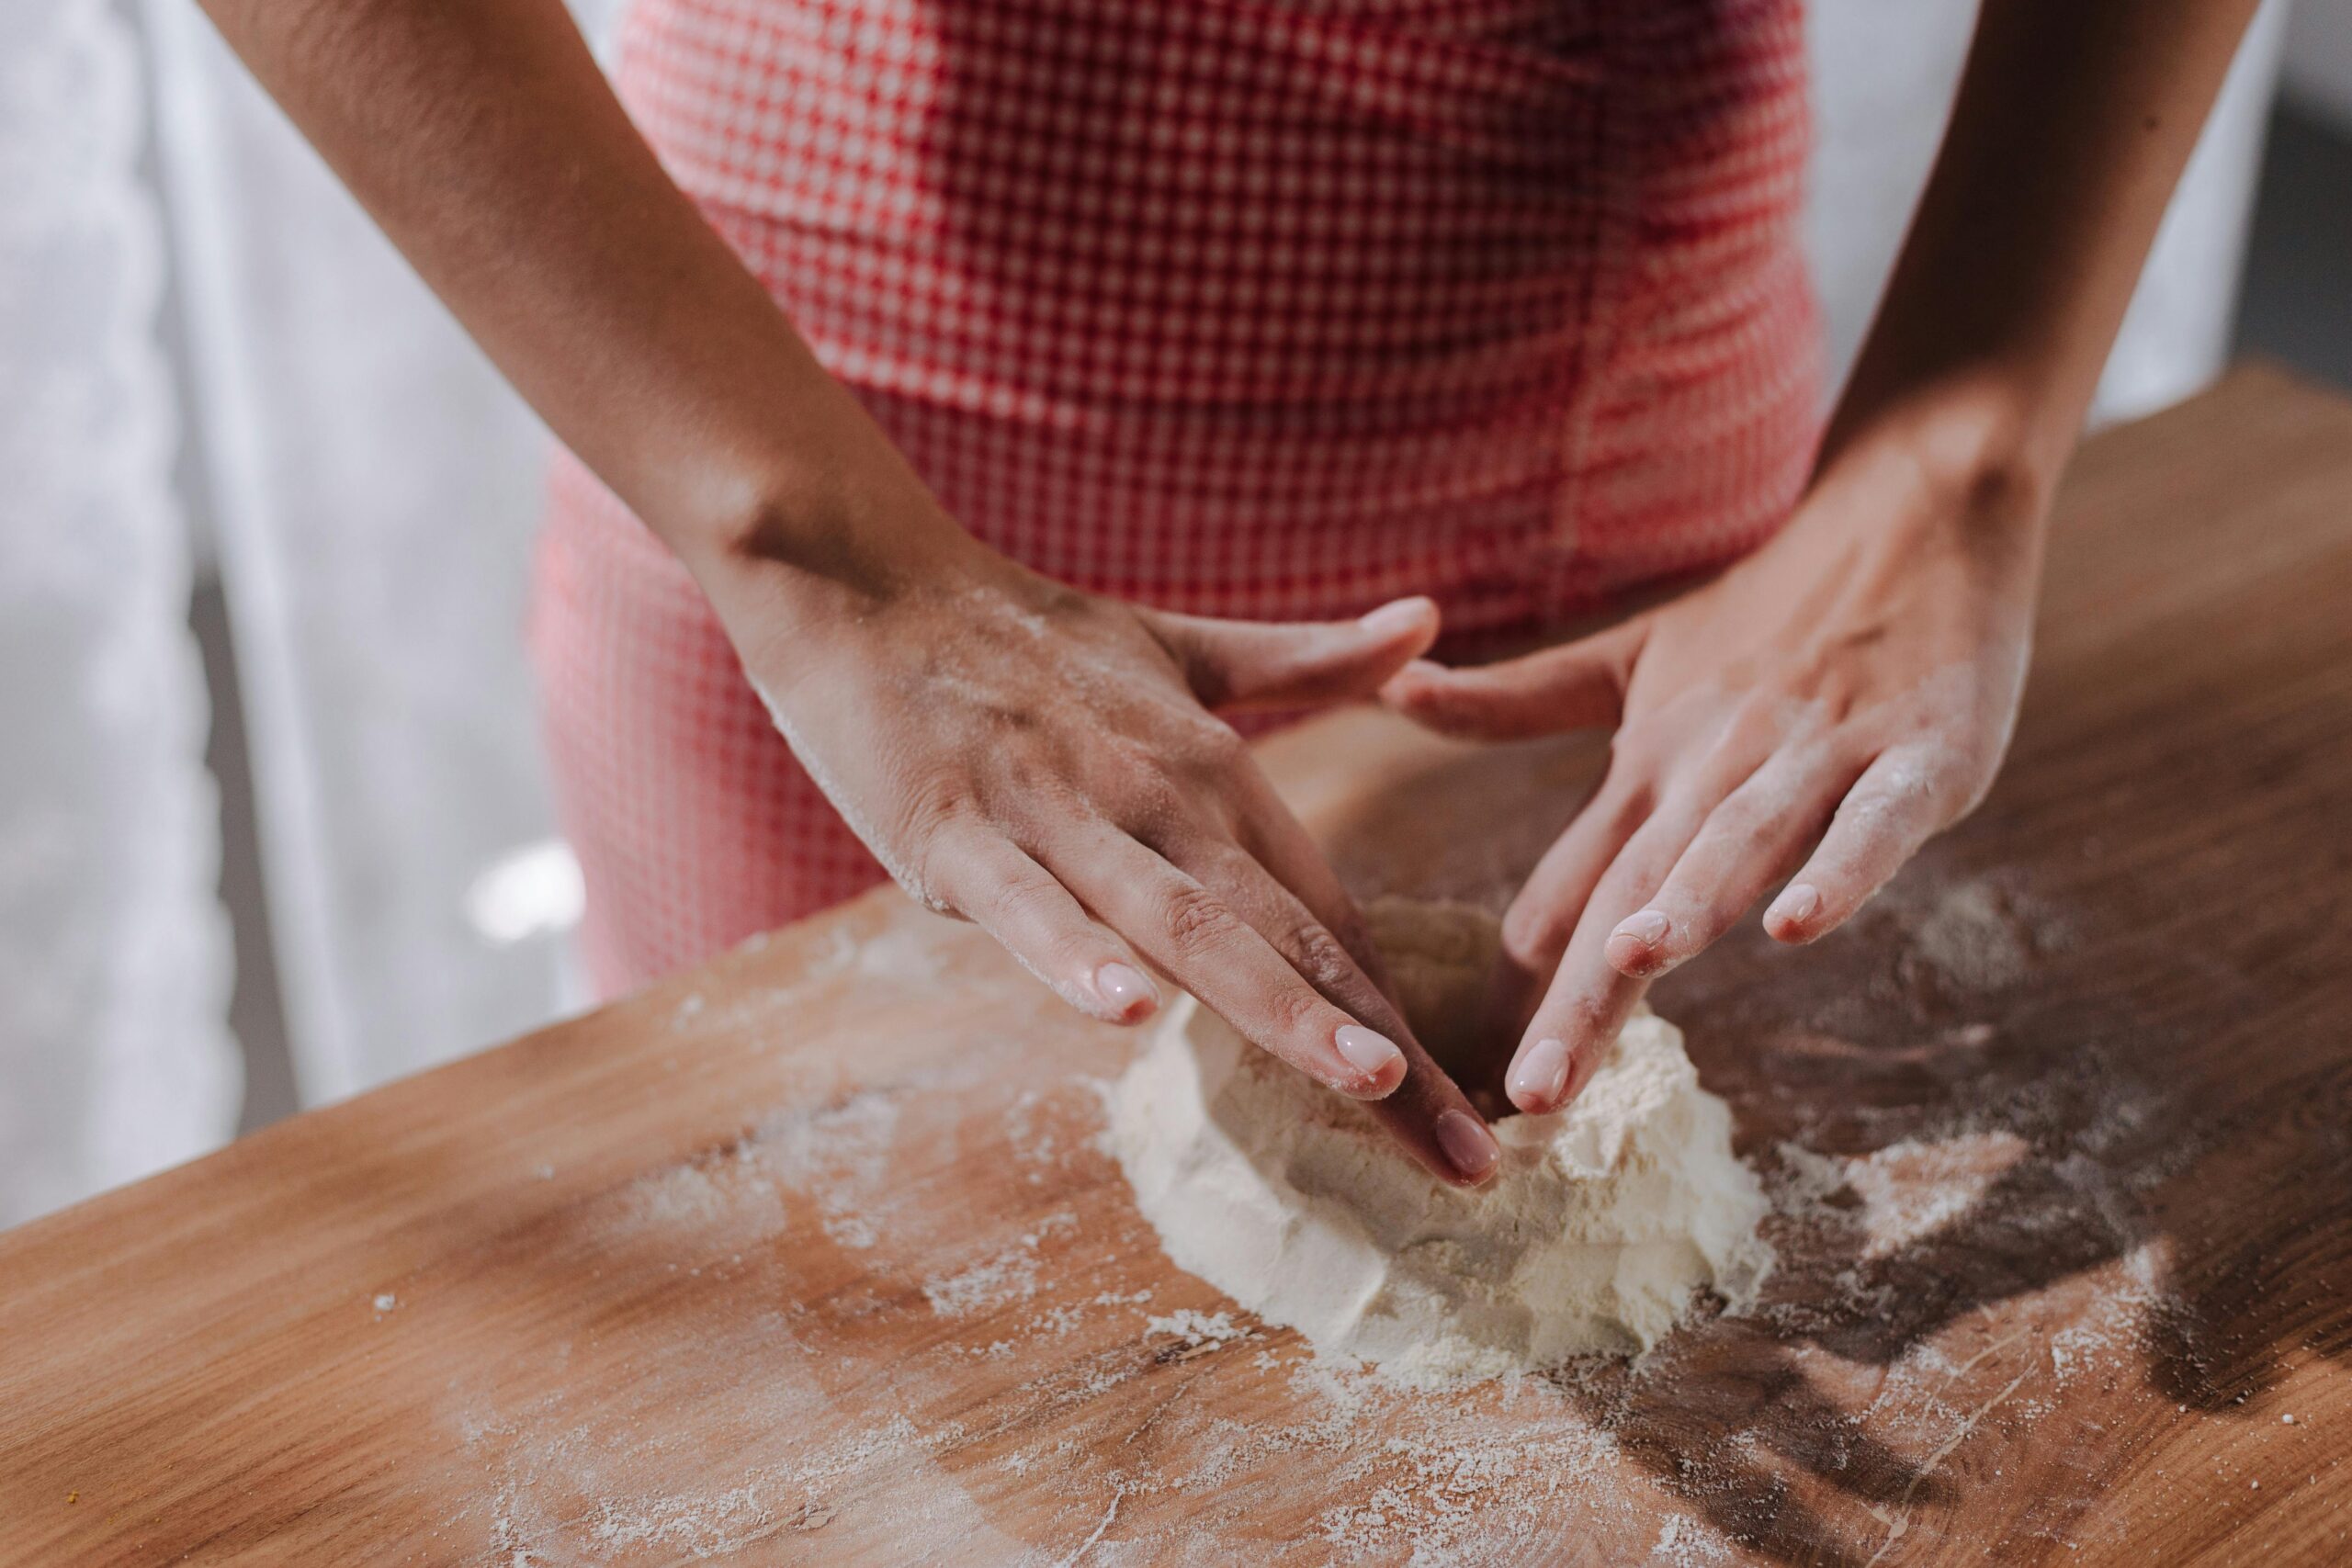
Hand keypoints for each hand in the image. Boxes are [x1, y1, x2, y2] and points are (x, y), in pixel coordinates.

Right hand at [725, 531, 1502, 1185]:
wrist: (864, 577)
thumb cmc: (1021, 633)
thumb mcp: (1179, 647)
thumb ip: (1305, 658)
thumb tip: (1429, 621)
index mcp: (1215, 771)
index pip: (1329, 919)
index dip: (1403, 1022)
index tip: (1472, 1117)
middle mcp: (1159, 795)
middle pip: (1288, 939)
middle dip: (1381, 1051)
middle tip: (1467, 1156)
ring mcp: (1059, 814)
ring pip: (1185, 923)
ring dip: (1279, 1006)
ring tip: (1367, 1080)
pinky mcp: (955, 829)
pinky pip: (1025, 904)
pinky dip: (1076, 955)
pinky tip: (1131, 1012)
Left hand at [1383, 425, 2043, 1113]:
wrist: (1916, 504)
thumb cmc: (1772, 606)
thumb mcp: (1632, 658)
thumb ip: (1518, 699)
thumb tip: (1394, 691)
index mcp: (1649, 764)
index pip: (1566, 889)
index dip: (1518, 985)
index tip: (1463, 1078)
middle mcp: (1716, 767)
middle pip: (1636, 891)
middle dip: (1583, 996)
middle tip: (1531, 1092)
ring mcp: (1816, 758)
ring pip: (1737, 843)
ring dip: (1685, 906)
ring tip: (1629, 969)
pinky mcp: (1921, 753)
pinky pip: (1873, 822)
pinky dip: (1839, 872)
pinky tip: (1796, 926)